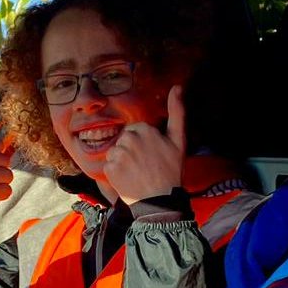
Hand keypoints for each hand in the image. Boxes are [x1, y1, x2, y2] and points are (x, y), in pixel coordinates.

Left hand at [104, 85, 186, 204]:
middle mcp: (129, 139)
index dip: (144, 143)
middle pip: (124, 140)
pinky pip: (109, 165)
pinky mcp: (109, 168)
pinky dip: (116, 173)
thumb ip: (177, 111)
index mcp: (144, 129)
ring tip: (137, 172)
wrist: (161, 200)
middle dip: (132, 150)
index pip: (135, 131)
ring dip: (123, 161)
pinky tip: (129, 179)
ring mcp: (118, 154)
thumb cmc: (171, 170)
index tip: (152, 155)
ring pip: (116, 152)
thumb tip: (177, 86)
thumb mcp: (178, 140)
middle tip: (145, 165)